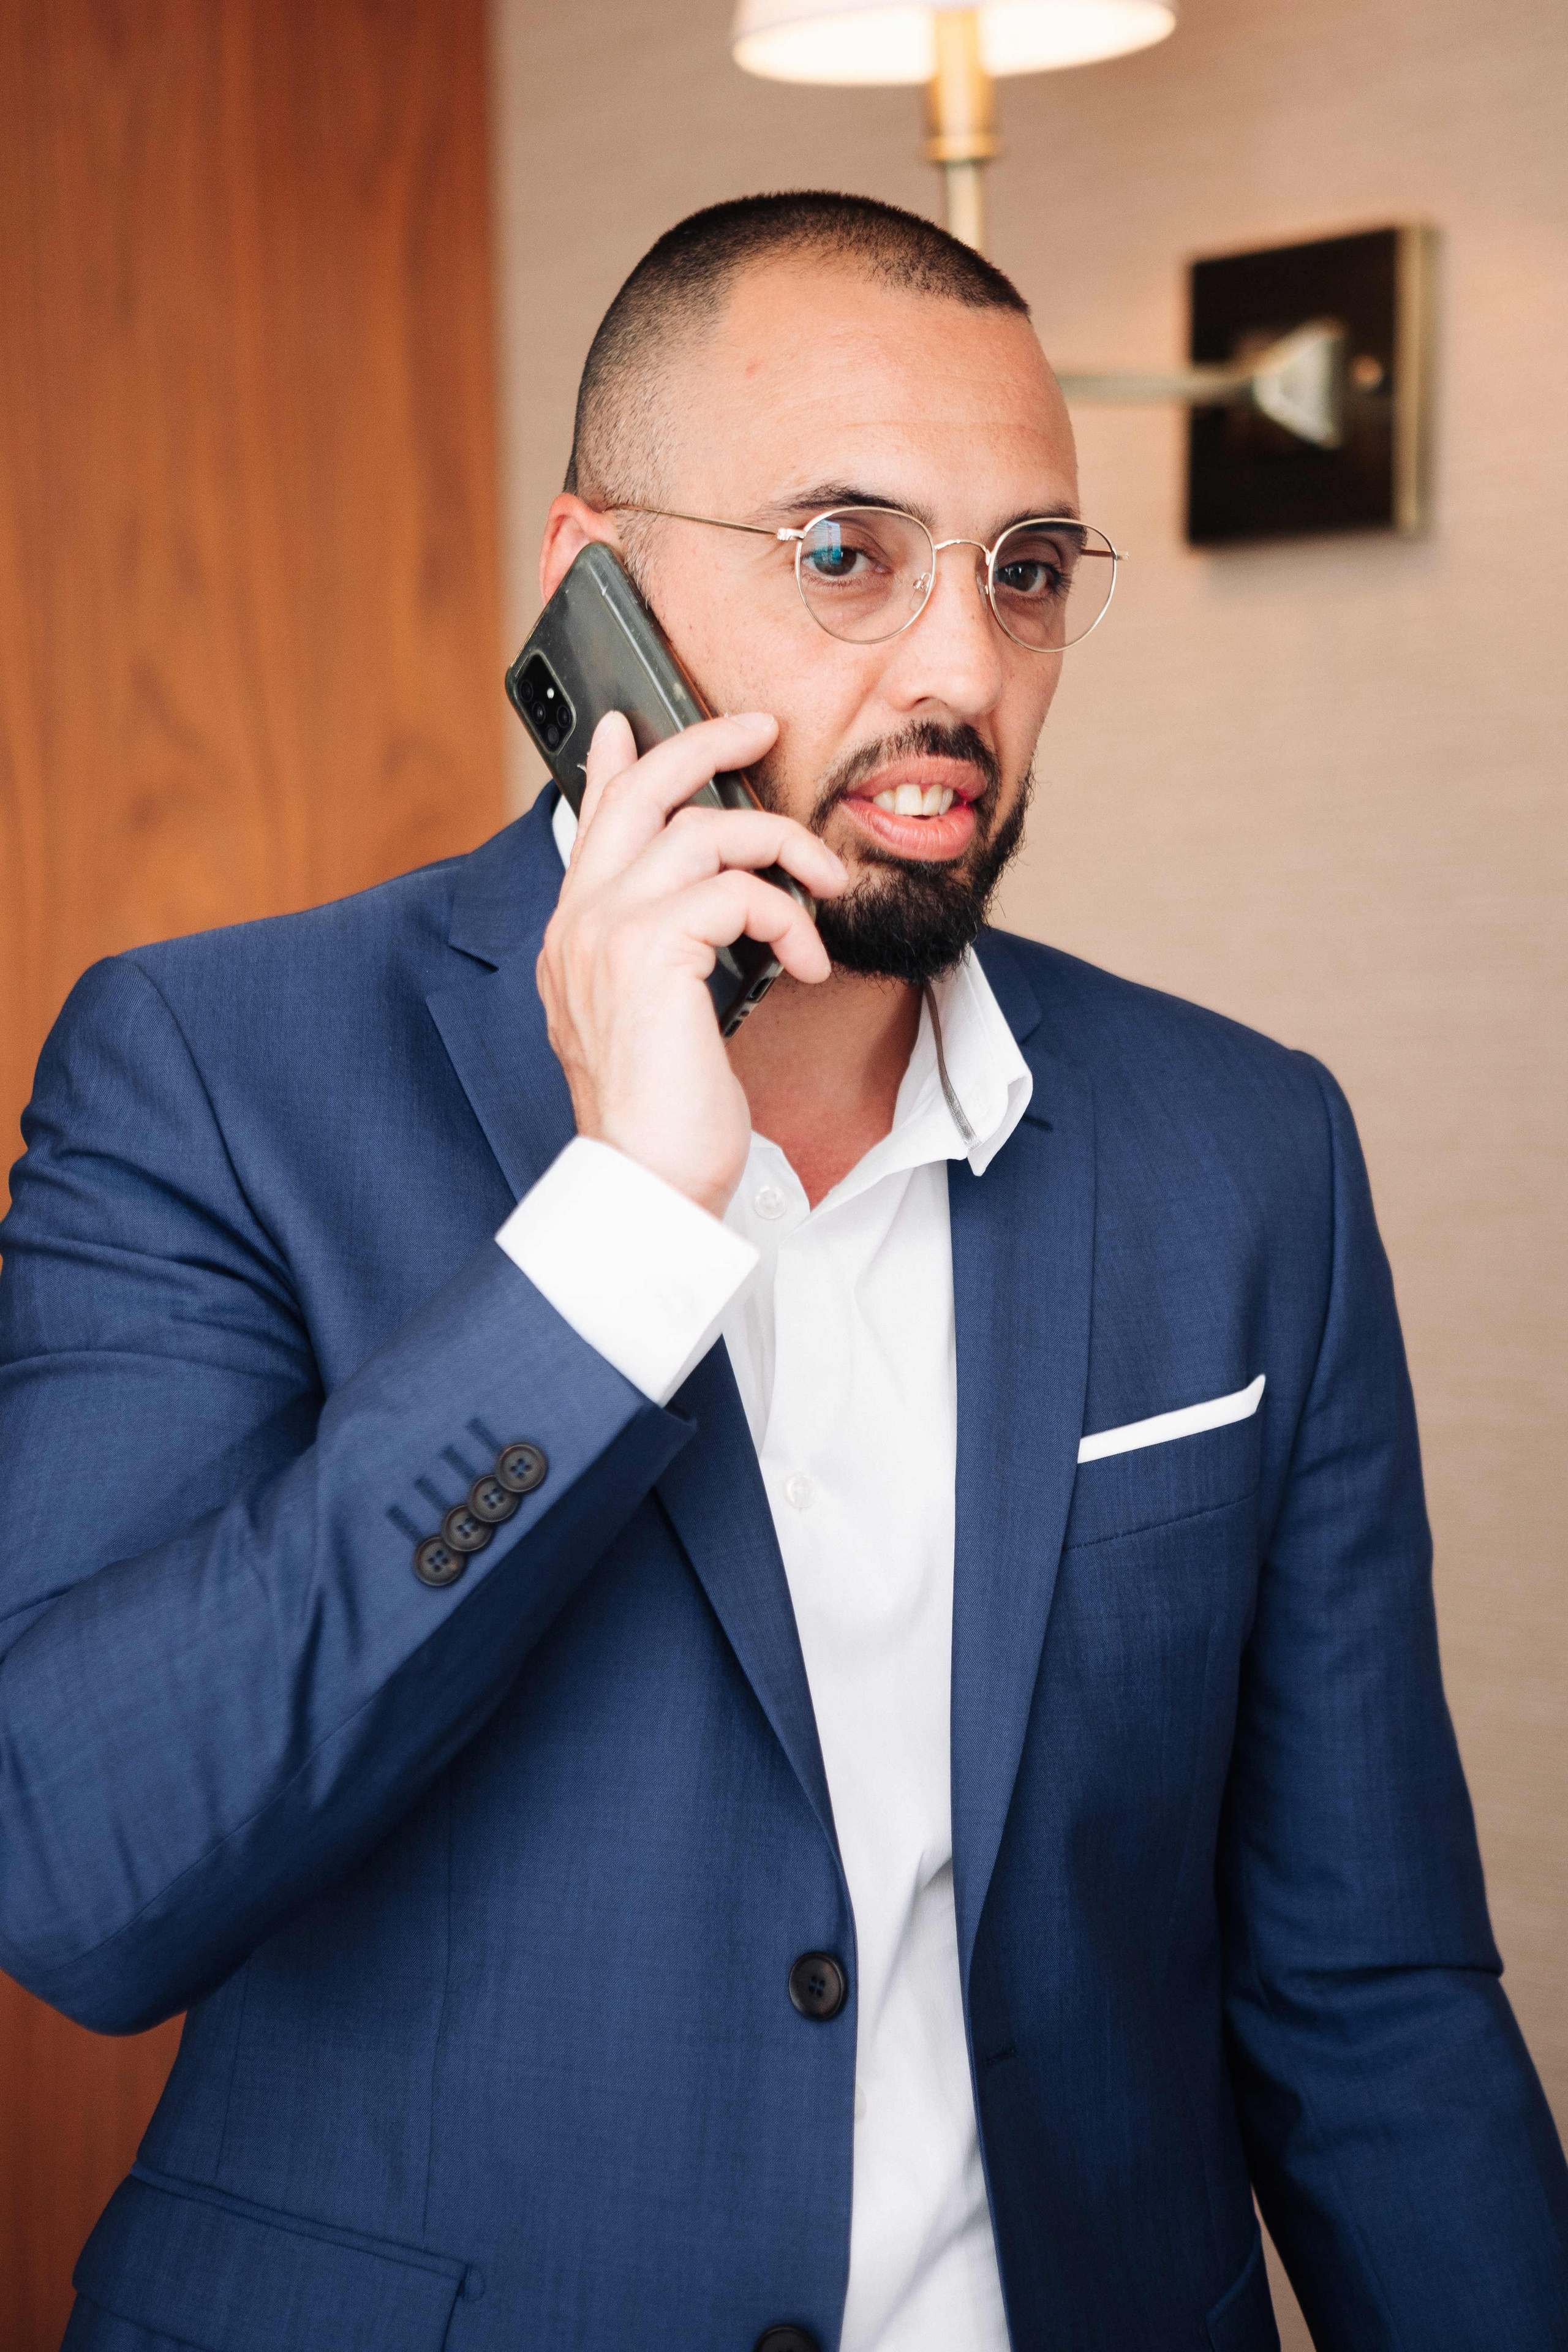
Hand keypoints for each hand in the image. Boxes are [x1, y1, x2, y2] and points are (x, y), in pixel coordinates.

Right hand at [537, 711, 845, 1216]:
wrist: (649, 1178)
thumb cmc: (665, 1111)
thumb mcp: (659, 1015)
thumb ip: (666, 946)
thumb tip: (699, 902)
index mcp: (576, 936)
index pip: (592, 823)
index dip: (613, 764)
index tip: (630, 724)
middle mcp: (580, 923)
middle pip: (640, 791)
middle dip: (704, 743)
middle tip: (759, 727)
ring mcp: (607, 934)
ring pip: (704, 832)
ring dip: (783, 848)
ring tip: (824, 887)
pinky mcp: (652, 952)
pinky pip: (738, 891)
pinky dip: (789, 916)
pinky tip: (807, 961)